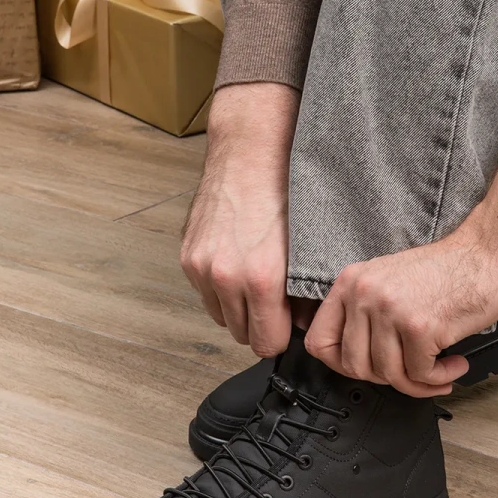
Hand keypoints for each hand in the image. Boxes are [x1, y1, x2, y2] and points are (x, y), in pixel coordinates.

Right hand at [181, 83, 298, 356]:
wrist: (250, 153)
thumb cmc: (286, 192)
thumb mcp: (309, 247)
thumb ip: (306, 294)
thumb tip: (303, 324)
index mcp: (261, 279)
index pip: (266, 344)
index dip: (280, 336)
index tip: (287, 324)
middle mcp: (226, 278)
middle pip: (241, 335)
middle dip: (260, 323)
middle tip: (275, 302)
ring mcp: (202, 268)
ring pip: (221, 317)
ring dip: (238, 308)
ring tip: (256, 282)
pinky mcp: (188, 257)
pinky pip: (204, 293)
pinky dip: (220, 289)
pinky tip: (238, 265)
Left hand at [305, 154, 497, 395]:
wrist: (491, 253)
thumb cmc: (449, 270)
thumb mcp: (388, 282)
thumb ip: (363, 314)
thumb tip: (351, 361)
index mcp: (350, 282)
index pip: (318, 342)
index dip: (341, 365)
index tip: (366, 368)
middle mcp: (363, 294)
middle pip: (354, 366)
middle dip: (385, 377)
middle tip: (411, 370)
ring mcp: (389, 310)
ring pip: (387, 375)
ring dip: (417, 382)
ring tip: (439, 369)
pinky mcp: (419, 326)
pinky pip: (419, 375)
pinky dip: (439, 378)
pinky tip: (453, 364)